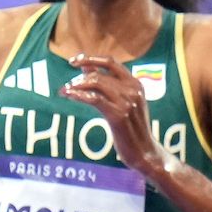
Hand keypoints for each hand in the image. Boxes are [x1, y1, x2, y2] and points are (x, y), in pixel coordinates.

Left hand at [62, 54, 171, 176]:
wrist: (145, 152)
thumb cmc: (132, 129)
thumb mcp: (125, 103)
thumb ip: (109, 86)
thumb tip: (86, 69)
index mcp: (136, 84)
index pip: (111, 62)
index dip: (90, 58)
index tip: (73, 61)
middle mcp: (132, 90)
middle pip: (99, 74)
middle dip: (79, 77)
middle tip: (68, 85)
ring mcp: (126, 102)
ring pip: (95, 83)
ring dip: (76, 85)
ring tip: (65, 91)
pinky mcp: (118, 115)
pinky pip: (93, 98)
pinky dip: (78, 95)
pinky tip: (69, 95)